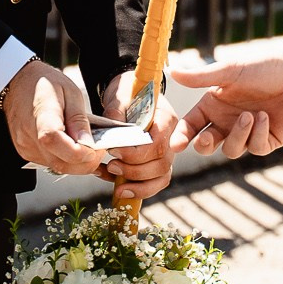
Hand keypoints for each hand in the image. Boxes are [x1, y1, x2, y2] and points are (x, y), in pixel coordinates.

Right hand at [2, 59, 107, 177]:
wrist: (19, 81)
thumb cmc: (44, 83)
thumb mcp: (70, 92)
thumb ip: (79, 120)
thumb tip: (89, 145)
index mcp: (41, 115)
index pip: (56, 142)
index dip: (80, 152)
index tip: (96, 148)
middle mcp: (29, 135)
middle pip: (60, 162)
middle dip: (85, 162)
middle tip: (98, 149)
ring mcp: (25, 146)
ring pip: (57, 166)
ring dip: (76, 162)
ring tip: (85, 145)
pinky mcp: (25, 151)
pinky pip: (49, 162)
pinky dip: (63, 158)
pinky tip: (69, 145)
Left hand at [98, 70, 179, 203]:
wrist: (128, 94)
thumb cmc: (126, 93)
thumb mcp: (119, 97)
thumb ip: (116, 116)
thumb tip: (110, 139)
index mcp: (166, 118)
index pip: (158, 143)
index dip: (136, 153)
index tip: (113, 151)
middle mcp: (172, 137)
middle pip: (161, 164)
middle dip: (134, 171)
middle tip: (111, 166)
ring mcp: (167, 152)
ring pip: (161, 178)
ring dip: (138, 186)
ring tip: (116, 186)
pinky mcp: (157, 163)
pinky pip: (154, 183)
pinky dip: (137, 189)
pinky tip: (117, 187)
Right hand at [167, 33, 282, 157]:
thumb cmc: (262, 67)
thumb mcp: (230, 71)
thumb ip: (201, 77)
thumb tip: (171, 72)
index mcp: (214, 104)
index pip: (191, 125)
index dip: (182, 136)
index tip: (176, 145)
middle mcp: (227, 121)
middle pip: (206, 145)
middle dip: (203, 145)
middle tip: (206, 139)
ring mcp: (247, 132)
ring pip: (231, 150)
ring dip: (238, 135)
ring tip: (249, 116)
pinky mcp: (268, 140)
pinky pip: (255, 148)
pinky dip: (258, 134)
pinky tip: (266, 117)